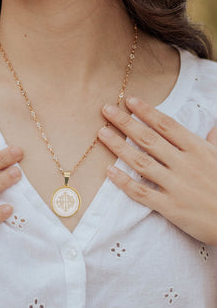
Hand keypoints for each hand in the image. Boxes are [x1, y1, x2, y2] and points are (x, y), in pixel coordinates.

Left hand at [98, 97, 216, 245]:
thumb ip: (214, 141)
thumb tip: (213, 125)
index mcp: (198, 150)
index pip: (167, 126)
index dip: (147, 112)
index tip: (130, 101)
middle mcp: (185, 165)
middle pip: (149, 139)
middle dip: (126, 123)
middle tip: (106, 110)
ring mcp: (176, 186)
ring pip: (141, 162)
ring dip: (119, 147)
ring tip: (102, 133)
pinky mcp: (171, 207)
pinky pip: (142, 193)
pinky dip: (124, 182)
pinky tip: (109, 171)